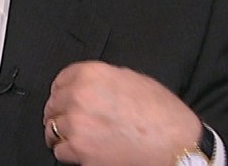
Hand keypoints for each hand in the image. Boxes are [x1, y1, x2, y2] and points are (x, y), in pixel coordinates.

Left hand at [43, 61, 200, 164]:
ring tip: (73, 137)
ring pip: (52, 130)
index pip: (59, 80)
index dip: (61, 91)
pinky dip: (68, 152)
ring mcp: (77, 126)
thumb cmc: (162, 114)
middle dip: (59, 113)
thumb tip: (90, 83)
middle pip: (53, 106)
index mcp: (91, 75)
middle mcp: (79, 97)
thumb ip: (104, 79)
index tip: (62, 99)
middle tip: (67, 120)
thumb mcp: (133, 79)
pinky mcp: (80, 152)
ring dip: (60, 134)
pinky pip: (60, 152)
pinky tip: (80, 151)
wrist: (176, 144)